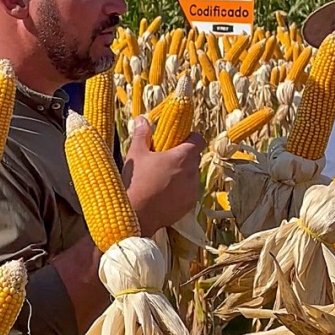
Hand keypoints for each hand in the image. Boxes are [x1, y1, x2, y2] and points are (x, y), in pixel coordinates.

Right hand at [121, 116, 203, 236]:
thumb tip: (142, 119)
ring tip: (162, 178)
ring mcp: (193, 190)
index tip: (177, 140)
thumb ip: (142, 134)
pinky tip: (164, 192)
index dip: (189, 138)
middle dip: (183, 156)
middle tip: (165, 159)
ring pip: (192, 175)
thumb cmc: (136, 182)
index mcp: (182, 156)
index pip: (198, 140)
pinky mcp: (190, 204)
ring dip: (182, 174)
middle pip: (194, 158)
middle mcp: (192, 172)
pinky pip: (189, 191)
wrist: (136, 216)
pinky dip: (181, 190)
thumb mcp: (136, 154)